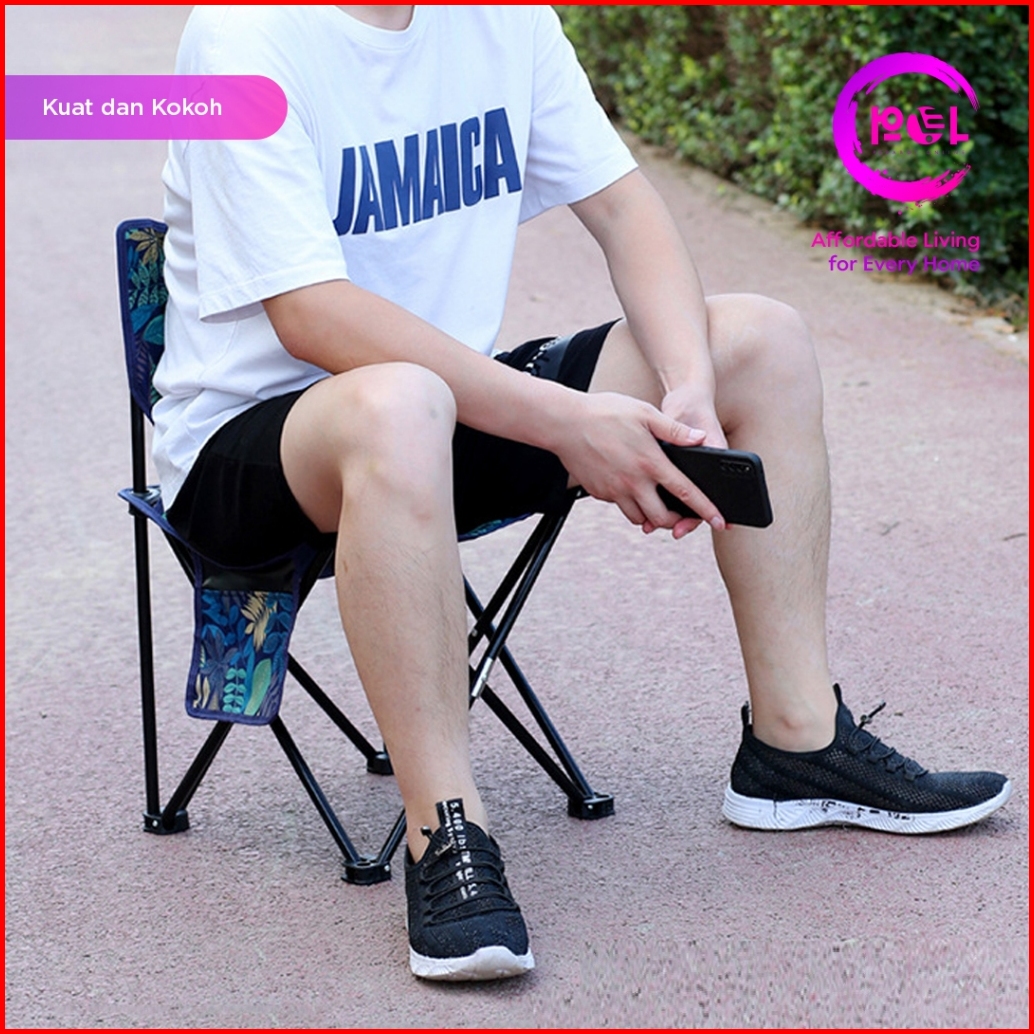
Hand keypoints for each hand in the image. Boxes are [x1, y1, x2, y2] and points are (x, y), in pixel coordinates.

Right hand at [554, 391, 726, 534]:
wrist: (563, 423)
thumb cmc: (604, 413)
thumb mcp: (644, 413)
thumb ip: (674, 430)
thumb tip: (700, 438)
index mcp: (650, 463)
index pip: (686, 493)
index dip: (706, 510)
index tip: (720, 522)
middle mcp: (633, 482)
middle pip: (662, 518)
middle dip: (676, 521)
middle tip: (681, 515)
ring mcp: (614, 490)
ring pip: (639, 518)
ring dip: (651, 516)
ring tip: (655, 503)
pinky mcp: (599, 492)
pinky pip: (619, 506)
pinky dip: (628, 503)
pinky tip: (629, 486)